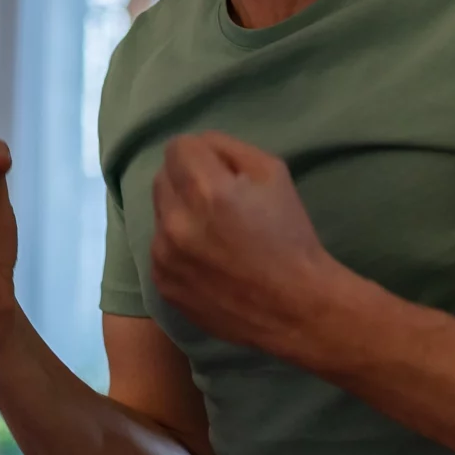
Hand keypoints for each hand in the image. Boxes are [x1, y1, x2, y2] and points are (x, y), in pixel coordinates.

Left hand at [150, 132, 348, 360]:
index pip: (177, 147)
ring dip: (181, 215)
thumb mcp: (273, 173)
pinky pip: (160, 250)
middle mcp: (176, 221)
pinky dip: (178, 249)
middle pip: (162, 178)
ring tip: (214, 235)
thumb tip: (201, 147)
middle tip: (219, 202)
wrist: (295, 307)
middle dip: (187, 181)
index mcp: (206, 189)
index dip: (201, 154)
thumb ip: (229, 148)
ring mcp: (164, 256)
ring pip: (160, 215)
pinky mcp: (162, 284)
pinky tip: (209, 261)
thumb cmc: (291, 236)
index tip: (219, 170)